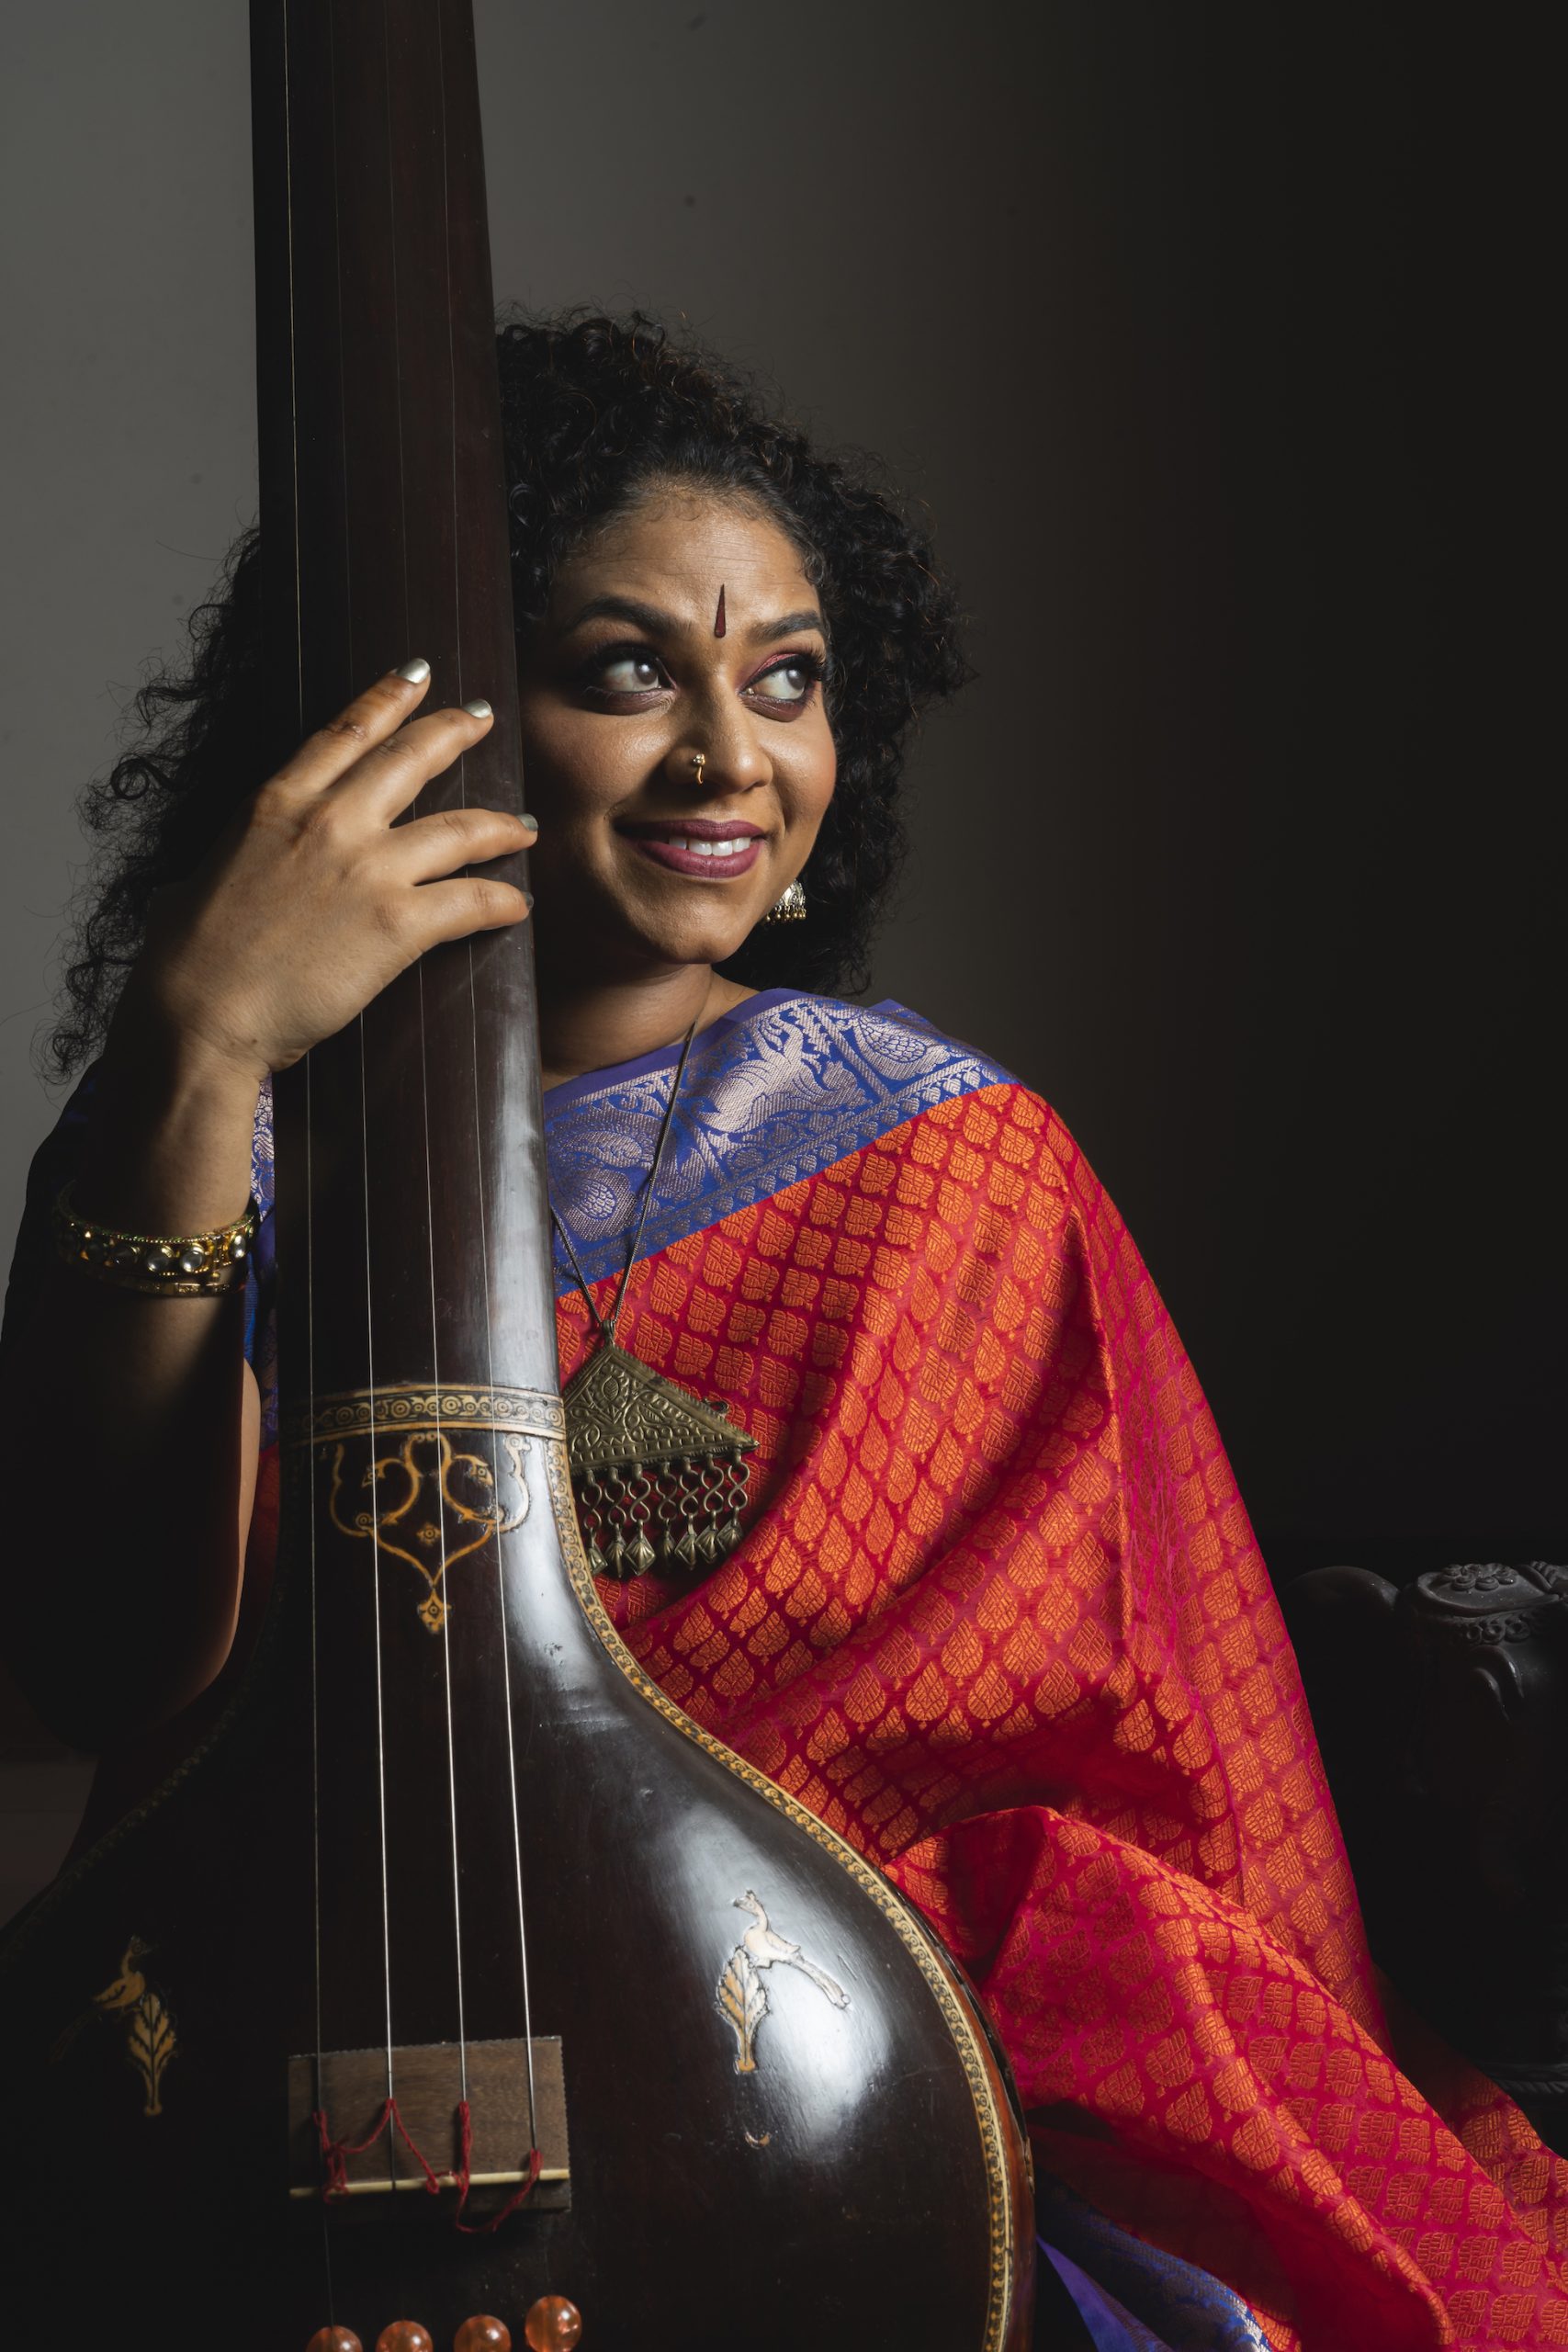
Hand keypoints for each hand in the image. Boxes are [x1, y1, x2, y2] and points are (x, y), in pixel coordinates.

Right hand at [122, 663, 533, 1084]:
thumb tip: (209, 877)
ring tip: (524, 827)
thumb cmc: (187, 962)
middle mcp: (328, 822)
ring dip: (499, 825)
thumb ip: (229, 864)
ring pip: (458, 829)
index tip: (417, 674)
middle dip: (454, 732)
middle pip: (410, 759)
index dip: (387, 699)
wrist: (201, 1014)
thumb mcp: (197, 882)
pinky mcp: (397, 924)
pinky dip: (502, 901)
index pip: (345, 733)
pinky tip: (519, 904)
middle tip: (484, 718)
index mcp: (275, 804)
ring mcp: (367, 869)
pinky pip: (471, 901)